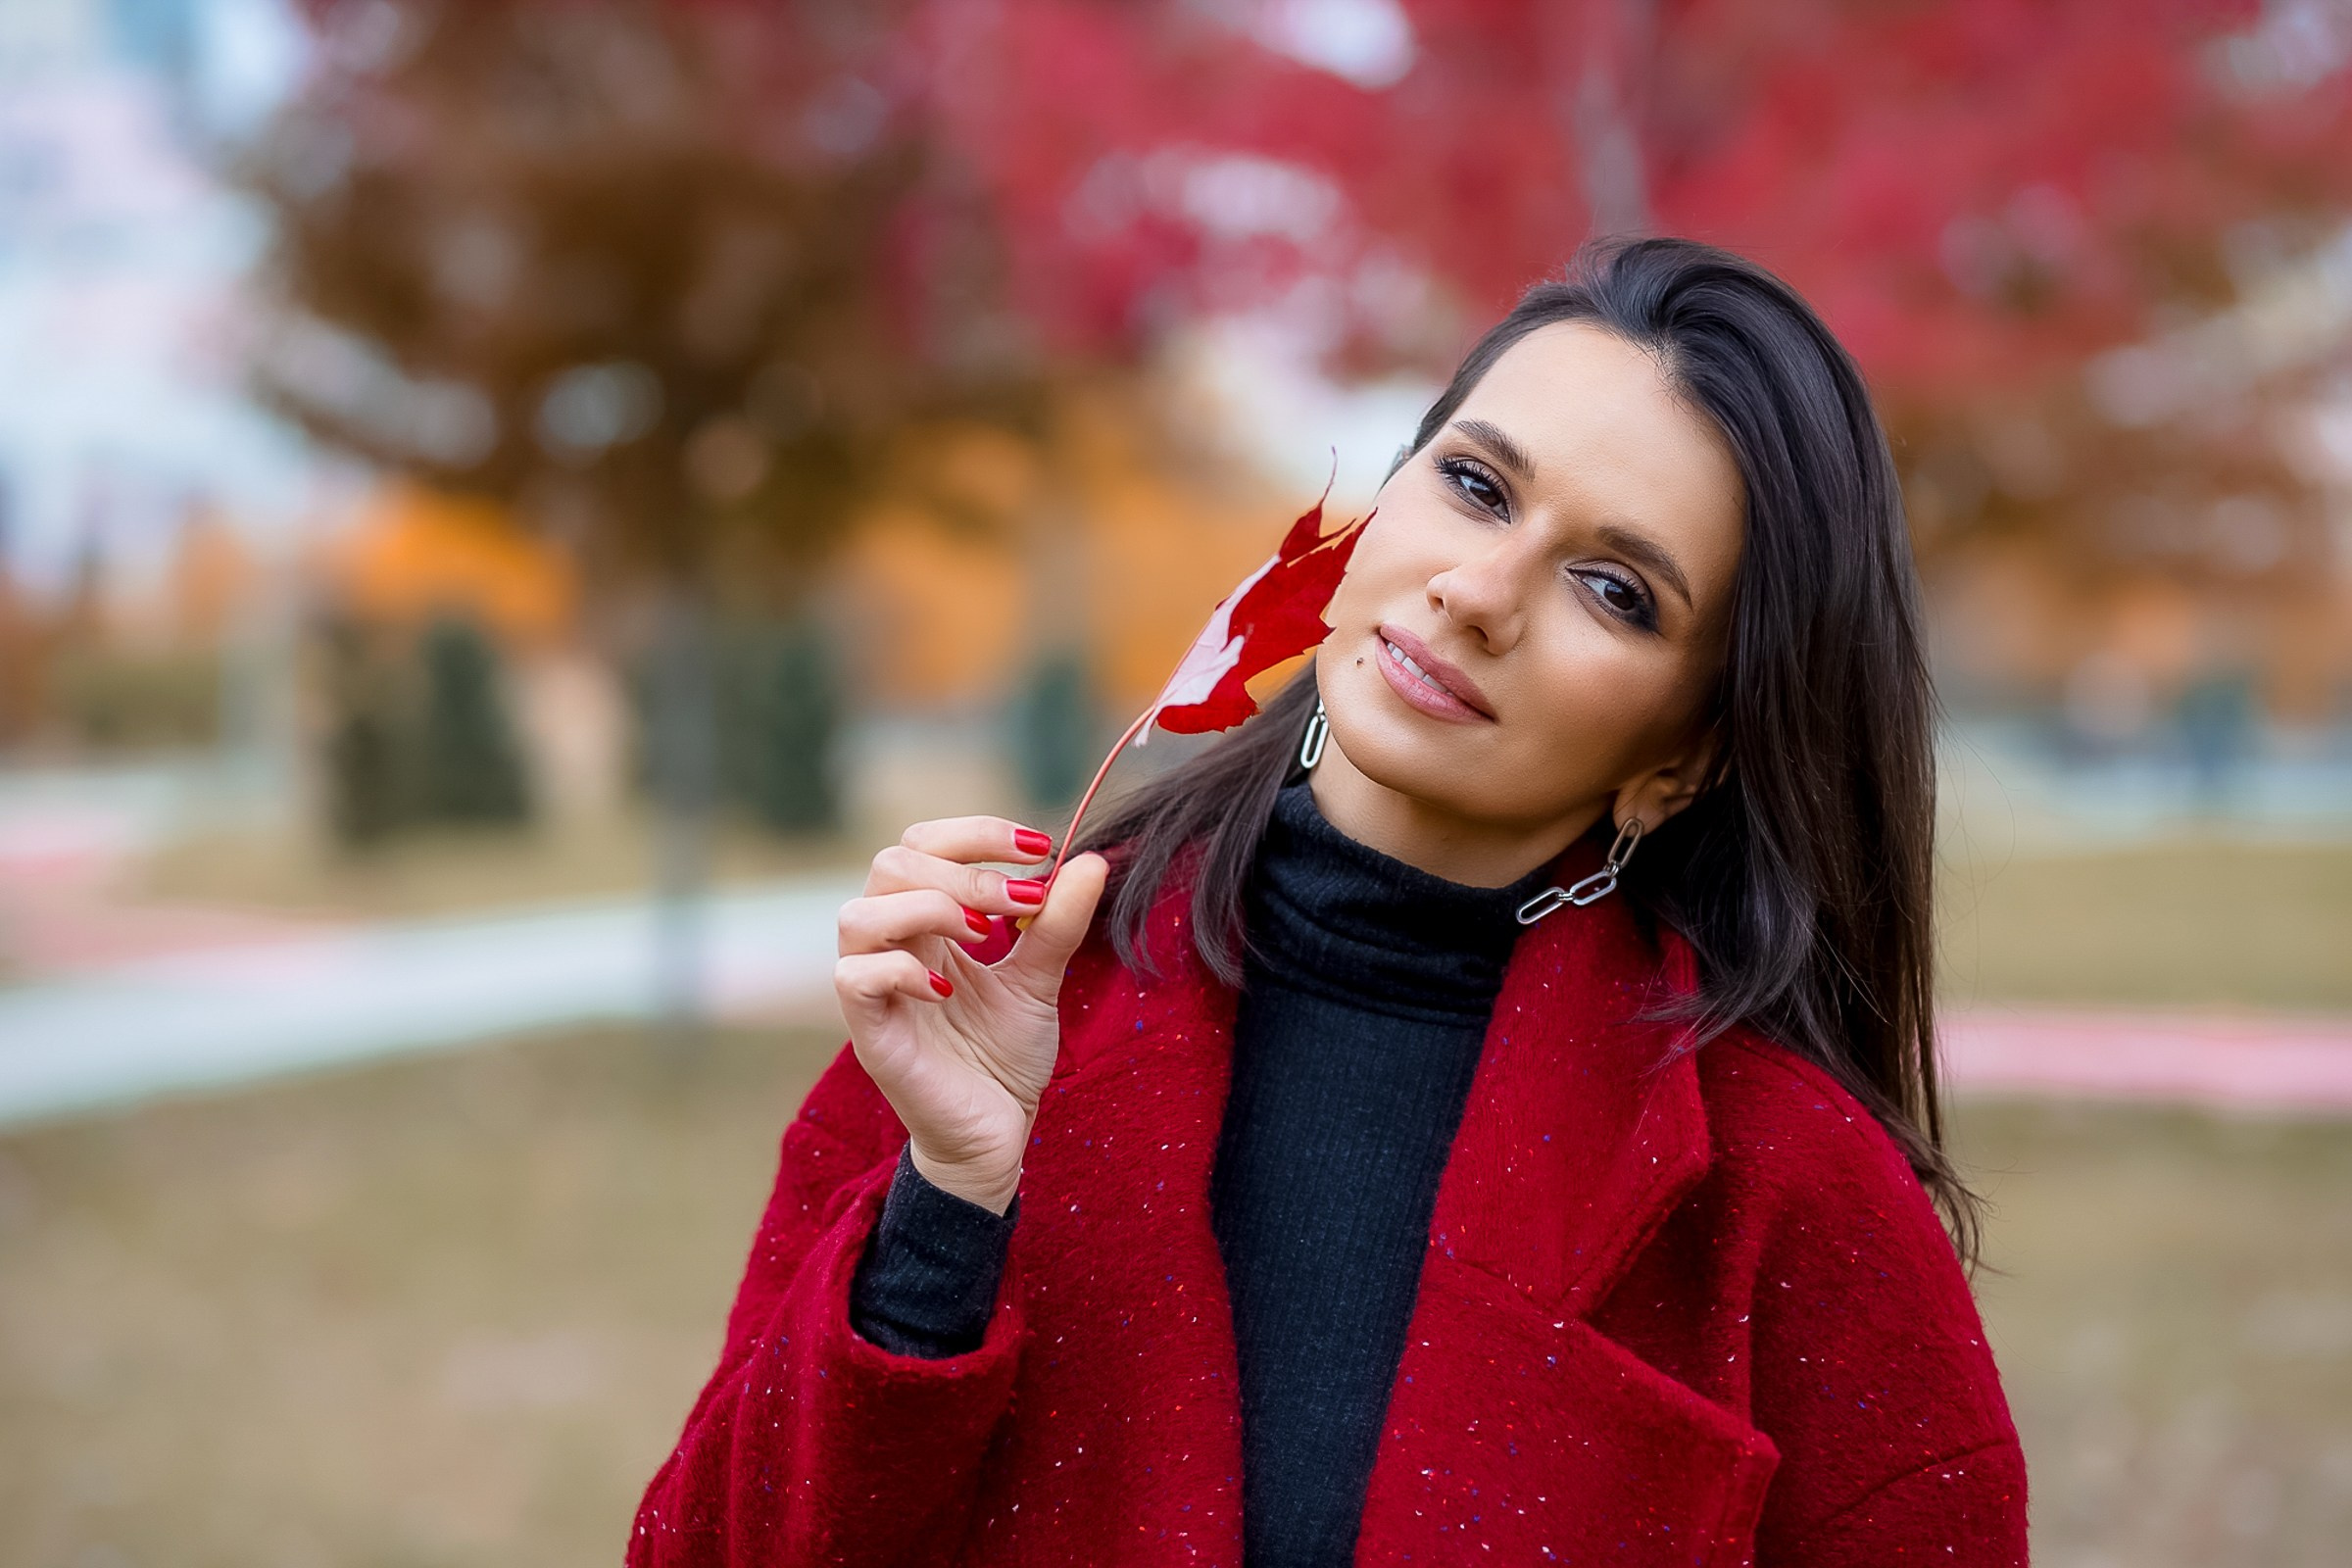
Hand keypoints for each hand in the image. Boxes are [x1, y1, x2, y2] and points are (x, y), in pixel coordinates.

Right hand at [833, 817, 1109, 1214]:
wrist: (996, 1135)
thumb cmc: (1003, 1058)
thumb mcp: (1040, 981)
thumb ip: (1057, 923)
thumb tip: (1092, 860)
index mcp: (925, 924)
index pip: (923, 845)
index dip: (975, 833)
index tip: (1040, 846)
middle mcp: (891, 946)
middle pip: (890, 864)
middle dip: (963, 870)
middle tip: (1020, 900)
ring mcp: (874, 990)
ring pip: (858, 913)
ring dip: (928, 908)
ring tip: (984, 934)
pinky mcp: (870, 1034)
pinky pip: (855, 977)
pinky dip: (902, 969)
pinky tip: (950, 988)